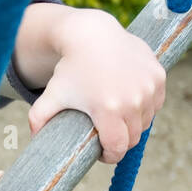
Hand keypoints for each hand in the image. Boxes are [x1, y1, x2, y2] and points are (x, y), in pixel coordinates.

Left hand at [26, 9, 165, 163]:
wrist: (92, 34)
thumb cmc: (70, 68)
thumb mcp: (51, 95)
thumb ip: (38, 119)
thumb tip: (33, 140)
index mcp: (109, 109)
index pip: (118, 148)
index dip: (110, 155)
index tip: (103, 153)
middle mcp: (134, 100)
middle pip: (133, 138)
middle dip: (121, 141)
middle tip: (108, 135)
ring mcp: (149, 87)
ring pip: (146, 121)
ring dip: (134, 124)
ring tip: (118, 117)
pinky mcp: (158, 76)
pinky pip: (155, 103)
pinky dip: (145, 106)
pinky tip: (131, 100)